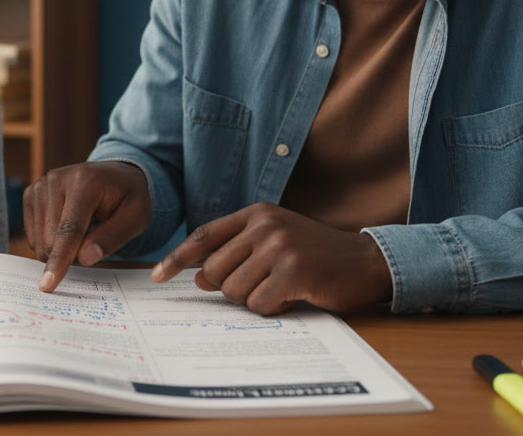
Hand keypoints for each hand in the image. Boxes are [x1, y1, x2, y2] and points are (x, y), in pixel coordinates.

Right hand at [23, 161, 151, 291]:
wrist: (113, 174)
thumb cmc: (127, 197)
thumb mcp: (136, 217)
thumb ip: (112, 237)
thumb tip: (85, 258)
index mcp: (85, 182)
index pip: (69, 230)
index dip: (60, 259)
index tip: (48, 285)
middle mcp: (56, 179)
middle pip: (50, 238)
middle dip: (70, 255)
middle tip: (93, 243)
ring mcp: (40, 186)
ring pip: (39, 240)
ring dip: (59, 249)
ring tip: (82, 231)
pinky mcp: (31, 194)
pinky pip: (32, 235)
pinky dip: (49, 241)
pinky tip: (65, 228)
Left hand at [150, 202, 393, 314]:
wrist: (366, 261)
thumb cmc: (315, 255)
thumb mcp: (275, 239)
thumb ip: (238, 250)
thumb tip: (198, 278)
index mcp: (256, 214)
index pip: (204, 236)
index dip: (177, 258)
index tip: (156, 277)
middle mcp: (264, 226)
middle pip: (214, 271)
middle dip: (229, 289)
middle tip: (261, 286)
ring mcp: (279, 247)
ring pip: (234, 291)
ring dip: (255, 300)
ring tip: (282, 288)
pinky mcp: (294, 272)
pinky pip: (259, 305)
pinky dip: (273, 309)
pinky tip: (294, 296)